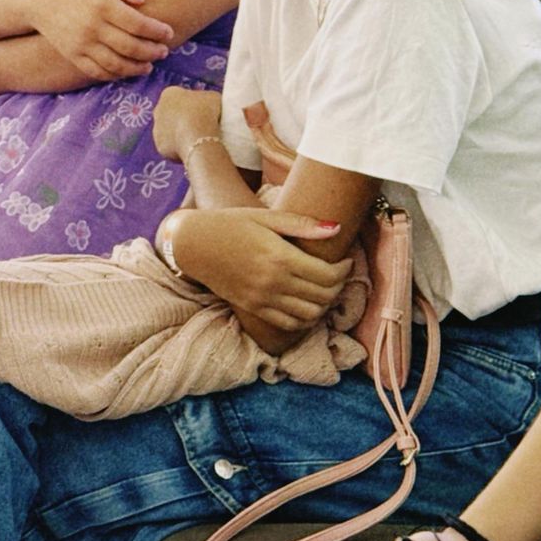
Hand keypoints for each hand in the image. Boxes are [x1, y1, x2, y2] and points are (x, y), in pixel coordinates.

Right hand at [30, 0, 172, 80]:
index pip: (138, 24)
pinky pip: (98, 71)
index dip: (157, 31)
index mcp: (102, 4)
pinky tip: (127, 70)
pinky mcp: (73, 56)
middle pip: (130, 47)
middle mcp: (92, 27)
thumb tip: (141, 0)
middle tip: (164, 51)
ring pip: (116, 64)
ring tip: (149, 65)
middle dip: (152, 52)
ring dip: (137, 68)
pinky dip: (116, 75)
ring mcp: (81, 44)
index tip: (168, 32)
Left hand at [152, 86, 220, 163]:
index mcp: (169, 94)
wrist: (197, 135)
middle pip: (171, 114)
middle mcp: (158, 110)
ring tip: (197, 139)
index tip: (203, 112)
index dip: (192, 105)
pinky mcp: (160, 146)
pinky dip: (180, 148)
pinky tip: (192, 149)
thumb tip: (208, 105)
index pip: (179, 97)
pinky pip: (171, 148)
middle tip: (199, 126)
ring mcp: (157, 129)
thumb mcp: (213, 98)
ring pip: (169, 132)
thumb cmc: (206, 111)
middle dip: (182, 119)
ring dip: (180, 134)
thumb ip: (206, 99)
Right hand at [177, 207, 350, 329]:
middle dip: (339, 286)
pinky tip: (308, 305)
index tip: (346, 260)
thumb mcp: (265, 217)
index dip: (344, 270)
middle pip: (323, 295)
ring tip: (326, 289)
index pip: (327, 275)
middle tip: (339, 274)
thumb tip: (336, 228)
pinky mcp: (253, 309)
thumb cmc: (230, 224)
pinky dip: (305, 319)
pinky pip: (289, 323)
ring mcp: (263, 299)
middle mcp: (273, 282)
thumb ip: (301, 225)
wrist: (194, 244)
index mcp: (279, 256)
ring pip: (310, 314)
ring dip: (325, 304)